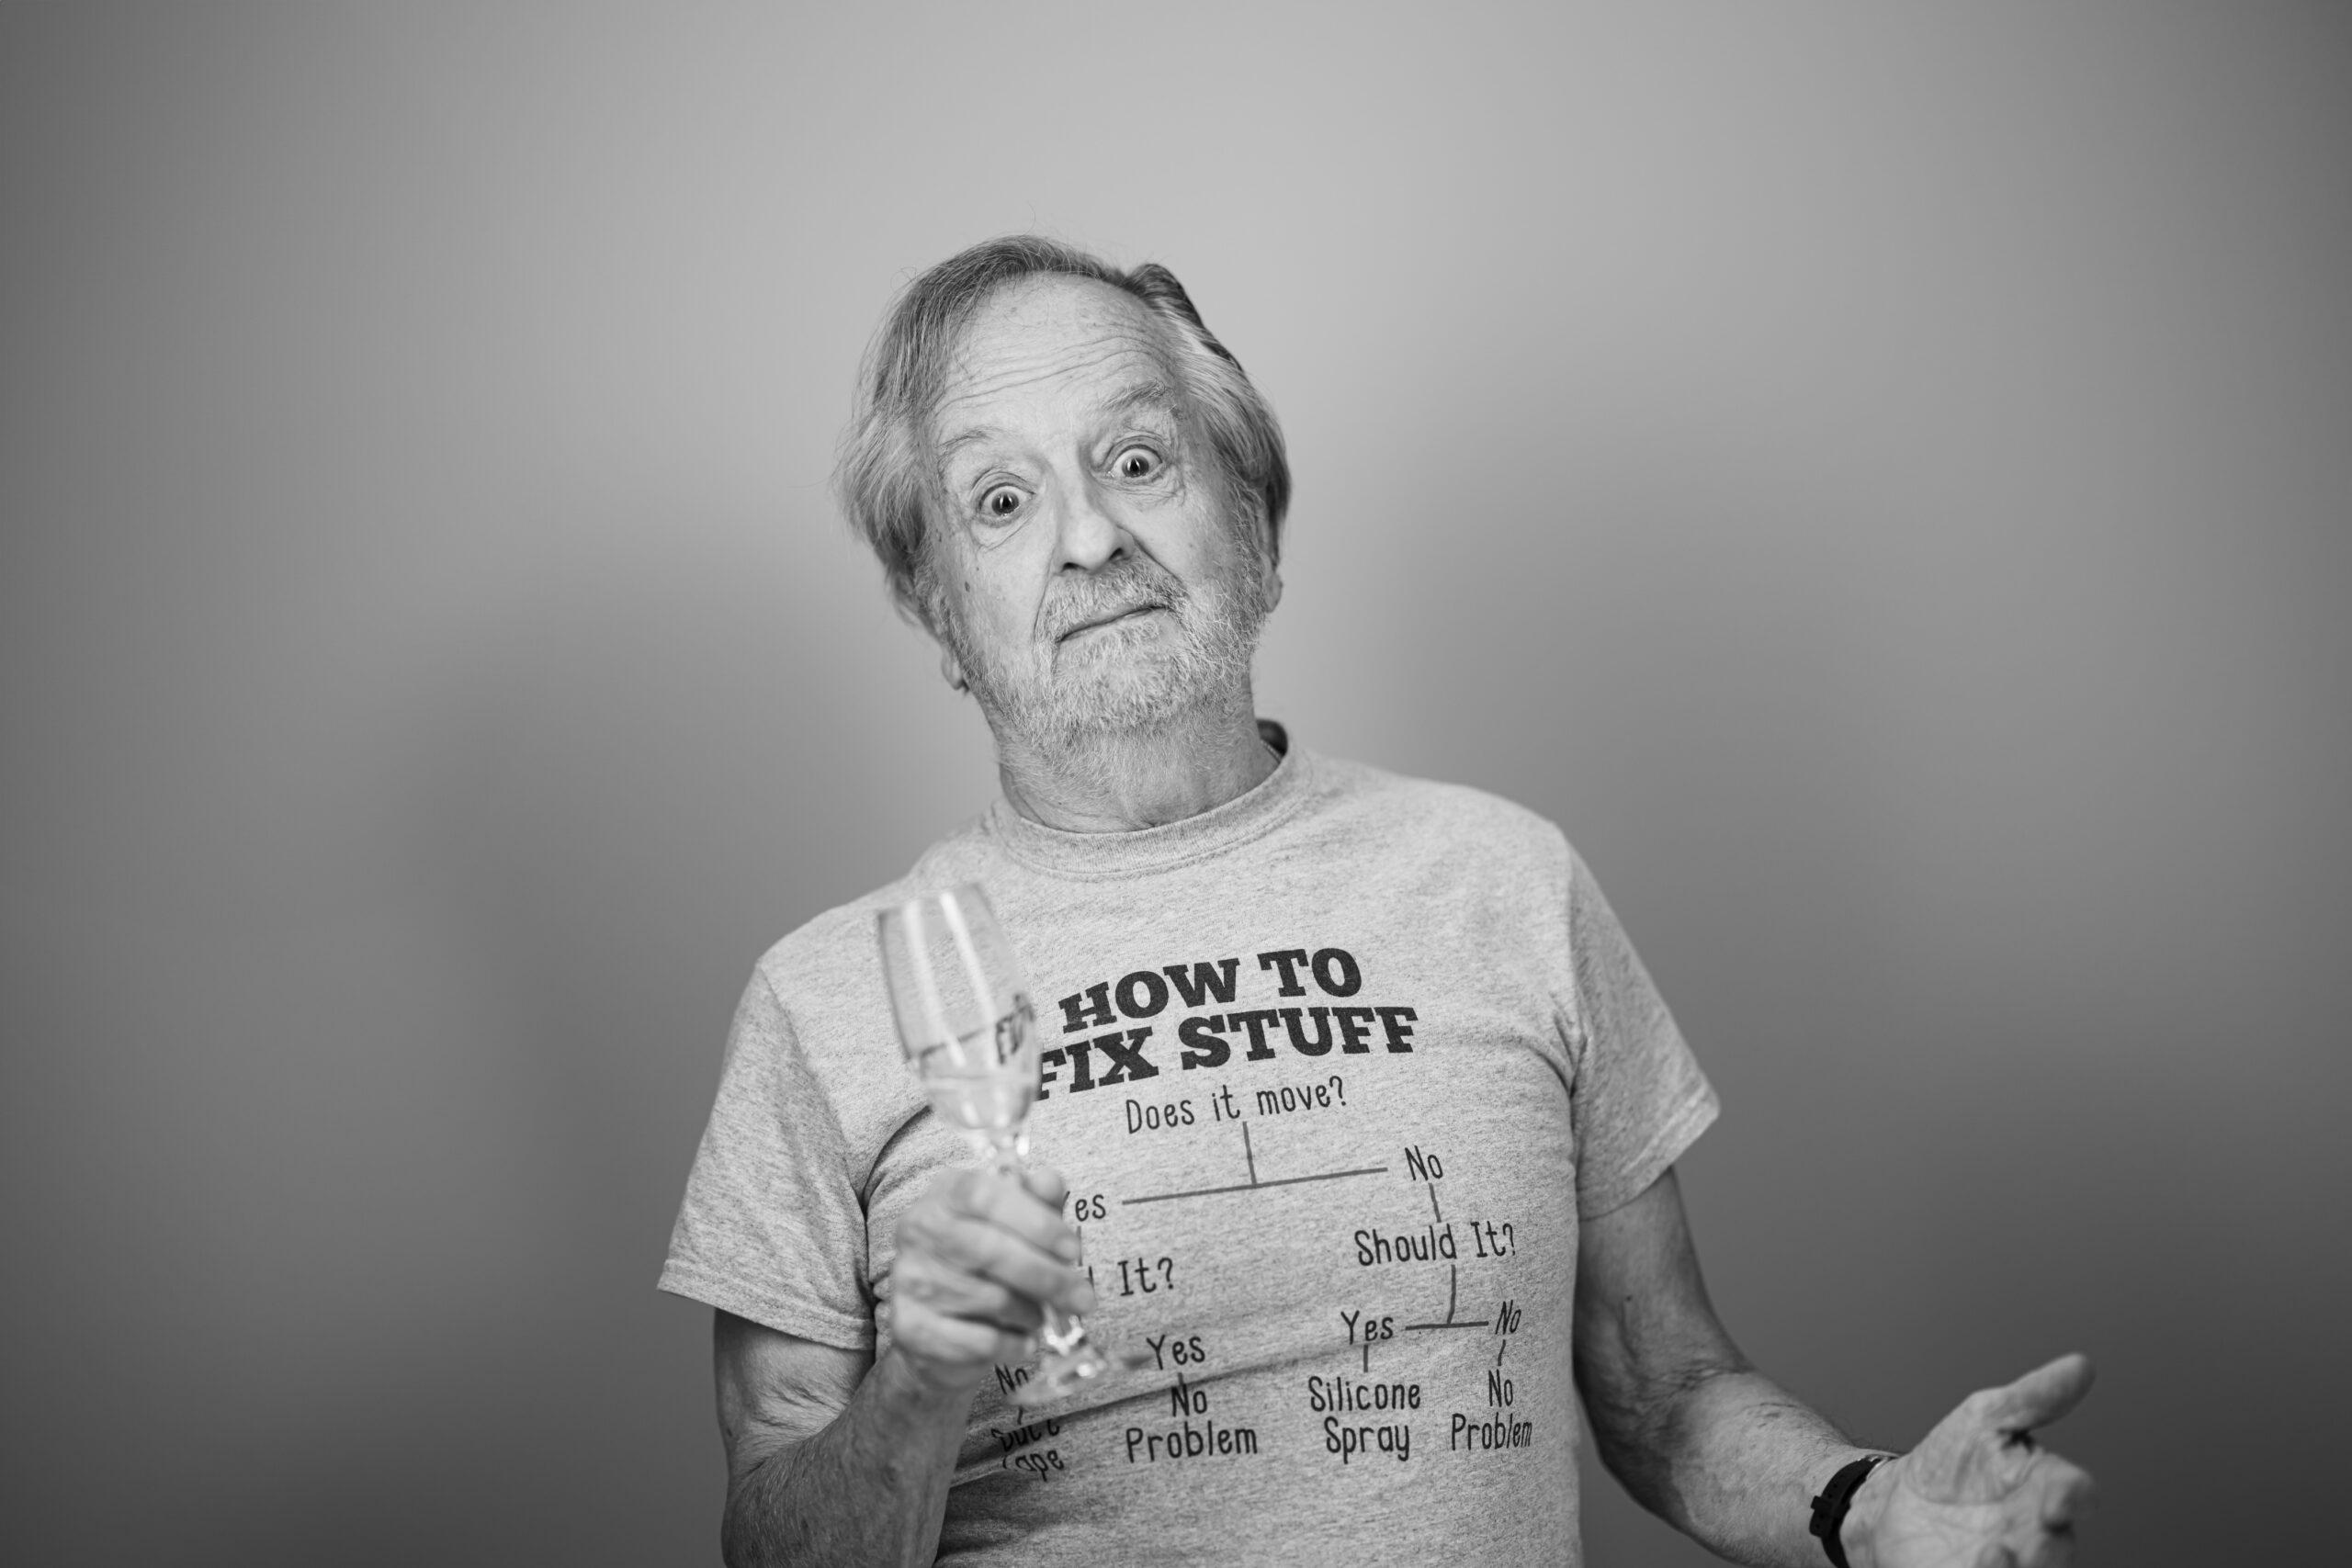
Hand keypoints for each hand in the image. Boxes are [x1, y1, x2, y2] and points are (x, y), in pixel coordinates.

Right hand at [880, 1160, 1095, 1396]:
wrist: (943, 1329)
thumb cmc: (990, 1265)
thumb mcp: (1020, 1225)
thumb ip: (1038, 1201)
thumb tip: (1049, 1182)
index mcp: (946, 1194)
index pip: (984, 1195)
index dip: (1034, 1221)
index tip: (1072, 1248)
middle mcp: (919, 1230)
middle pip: (989, 1250)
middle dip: (1047, 1277)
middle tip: (1083, 1298)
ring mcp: (909, 1280)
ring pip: (990, 1298)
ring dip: (1030, 1312)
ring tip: (1038, 1315)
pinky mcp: (910, 1328)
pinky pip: (979, 1340)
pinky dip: (1012, 1344)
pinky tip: (1022, 1341)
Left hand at [1848, 1353, 2097, 1567]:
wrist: (1897, 1501)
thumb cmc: (1954, 1461)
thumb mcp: (1986, 1419)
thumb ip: (2032, 1398)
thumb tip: (2081, 1365)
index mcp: (2045, 1492)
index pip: (2074, 1494)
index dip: (2074, 1496)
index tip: (2061, 1497)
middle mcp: (2035, 1536)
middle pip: (2057, 1548)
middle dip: (2046, 1547)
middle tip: (2023, 1536)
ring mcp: (2006, 1565)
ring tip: (1993, 1553)